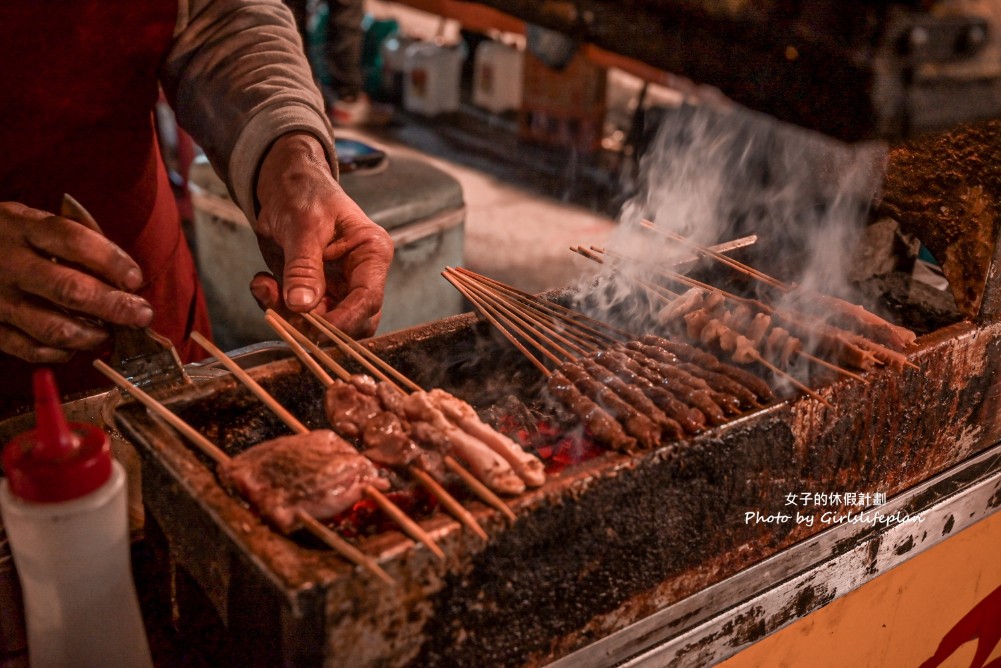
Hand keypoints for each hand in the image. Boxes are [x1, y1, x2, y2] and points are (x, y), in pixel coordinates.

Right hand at [0, 202, 153, 362]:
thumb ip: (72, 240)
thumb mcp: (29, 221)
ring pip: (55, 328)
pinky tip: (74, 345)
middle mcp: (8, 264)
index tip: (134, 278)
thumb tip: (122, 277)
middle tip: (141, 314)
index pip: (75, 242)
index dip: (112, 261)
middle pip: (71, 290)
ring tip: (109, 332)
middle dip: (115, 306)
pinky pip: (31, 350)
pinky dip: (61, 353)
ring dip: (92, 335)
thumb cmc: (4, 238)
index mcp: (22, 228)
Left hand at [250, 132, 392, 337]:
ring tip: (264, 286)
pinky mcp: (313, 292)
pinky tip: (262, 283)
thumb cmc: (303, 192)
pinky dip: (275, 306)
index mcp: (371, 254)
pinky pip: (297, 315)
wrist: (282, 184)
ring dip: (288, 314)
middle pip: (351, 320)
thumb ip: (304, 266)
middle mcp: (359, 276)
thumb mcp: (303, 225)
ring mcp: (337, 287)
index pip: (368, 298)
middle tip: (282, 308)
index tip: (315, 330)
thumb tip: (303, 306)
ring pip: (321, 323)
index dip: (345, 320)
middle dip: (315, 322)